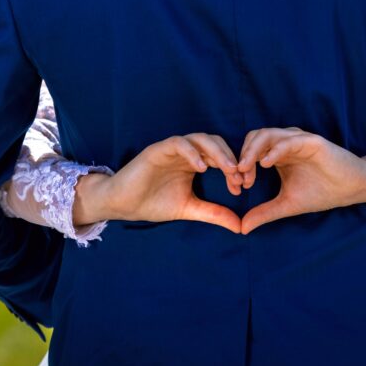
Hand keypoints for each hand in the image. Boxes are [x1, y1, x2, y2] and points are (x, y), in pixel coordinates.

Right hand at [75, 133, 246, 233]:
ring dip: (217, 152)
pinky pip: (179, 143)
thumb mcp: (190, 209)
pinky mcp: (158, 150)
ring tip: (228, 169)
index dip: (234, 169)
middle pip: (215, 143)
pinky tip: (201, 168)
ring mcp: (172, 149)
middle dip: (231, 158)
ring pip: (200, 139)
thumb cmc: (153, 203)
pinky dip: (192, 152)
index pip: (221, 157)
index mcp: (195, 162)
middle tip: (239, 177)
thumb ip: (214, 213)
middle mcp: (186, 152)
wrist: (123, 205)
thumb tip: (240, 226)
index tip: (241, 187)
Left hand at [236, 127, 365, 234]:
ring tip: (246, 169)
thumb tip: (242, 228)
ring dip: (253, 150)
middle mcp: (286, 143)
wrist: (352, 189)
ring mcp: (298, 140)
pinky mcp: (312, 141)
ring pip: (268, 134)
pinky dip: (275, 150)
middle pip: (255, 137)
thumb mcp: (287, 204)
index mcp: (278, 154)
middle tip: (238, 176)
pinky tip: (266, 164)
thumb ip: (265, 212)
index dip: (241, 165)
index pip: (250, 150)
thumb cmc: (322, 192)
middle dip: (243, 155)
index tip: (238, 186)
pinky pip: (289, 140)